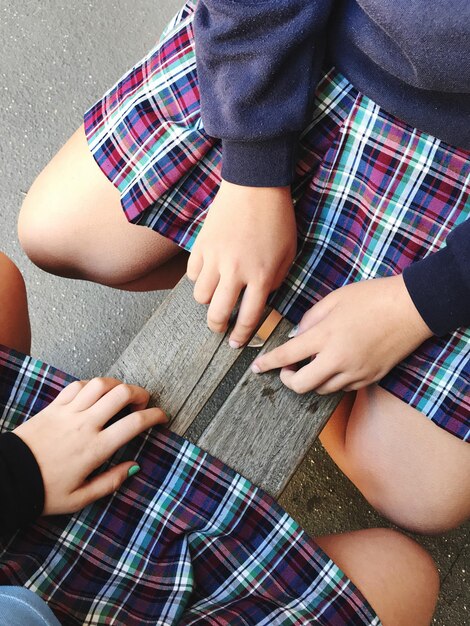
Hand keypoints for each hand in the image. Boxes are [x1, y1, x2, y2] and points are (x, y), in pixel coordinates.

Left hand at [13, 378, 167, 515]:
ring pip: (100, 384)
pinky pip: (77, 385)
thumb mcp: (80, 498)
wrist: (8, 478)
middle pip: (121, 394)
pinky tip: (95, 393)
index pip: (135, 423)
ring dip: (117, 385)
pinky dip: (92, 385)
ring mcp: (68, 412)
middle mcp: (85, 425)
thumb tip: (134, 467)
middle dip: (140, 393)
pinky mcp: (53, 406)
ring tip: (121, 394)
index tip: (162, 417)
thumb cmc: (43, 491)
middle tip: (143, 402)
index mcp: (95, 448)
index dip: (155, 416)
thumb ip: (110, 482)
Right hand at [187, 179, 296, 346]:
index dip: (241, 336)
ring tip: (216, 296)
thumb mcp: (287, 254)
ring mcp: (215, 258)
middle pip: (217, 314)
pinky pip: (192, 274)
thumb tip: (259, 301)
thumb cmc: (277, 220)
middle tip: (221, 329)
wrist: (255, 185)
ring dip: (207, 302)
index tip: (237, 344)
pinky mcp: (201, 245)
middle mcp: (235, 271)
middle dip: (218, 328)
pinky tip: (209, 274)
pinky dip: (198, 279)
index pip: (247, 318)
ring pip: (200, 297)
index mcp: (260, 276)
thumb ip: (274, 282)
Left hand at [252, 275, 432, 393]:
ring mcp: (356, 372)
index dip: (267, 364)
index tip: (256, 368)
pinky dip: (332, 381)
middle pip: (301, 385)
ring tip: (312, 364)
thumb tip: (296, 337)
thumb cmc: (373, 297)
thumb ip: (310, 319)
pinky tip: (334, 366)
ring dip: (311, 381)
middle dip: (287, 380)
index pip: (286, 356)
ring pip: (322, 390)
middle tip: (287, 369)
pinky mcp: (370, 378)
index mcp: (325, 336)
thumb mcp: (334, 299)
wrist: (413, 308)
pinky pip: (343, 388)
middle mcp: (338, 359)